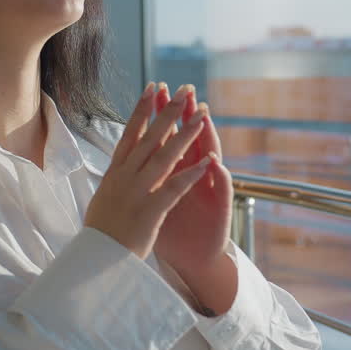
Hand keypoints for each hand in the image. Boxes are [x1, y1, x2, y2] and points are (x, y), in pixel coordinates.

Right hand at [84, 83, 217, 259]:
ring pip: (164, 156)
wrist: (95, 260)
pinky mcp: (150, 211)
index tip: (152, 88)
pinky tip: (207, 160)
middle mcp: (125, 177)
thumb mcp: (102, 199)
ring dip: (185, 134)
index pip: (130, 134)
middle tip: (183, 89)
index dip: (142, 109)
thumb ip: (113, 182)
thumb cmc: (99, 233)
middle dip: (168, 112)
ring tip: (201, 115)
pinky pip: (174, 188)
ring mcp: (137, 192)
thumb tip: (115, 169)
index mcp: (114, 173)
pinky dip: (191, 173)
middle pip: (150, 137)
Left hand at [153, 85, 233, 276]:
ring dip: (208, 136)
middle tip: (181, 88)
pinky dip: (219, 175)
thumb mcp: (154, 201)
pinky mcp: (221, 210)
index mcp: (174, 173)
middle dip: (183, 114)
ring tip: (204, 116)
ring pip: (210, 157)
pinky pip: (222, 190)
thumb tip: (128, 155)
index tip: (152, 89)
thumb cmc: (172, 232)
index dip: (159, 115)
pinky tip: (216, 162)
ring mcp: (209, 190)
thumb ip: (149, 178)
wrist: (195, 261)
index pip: (166, 137)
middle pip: (188, 139)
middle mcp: (195, 176)